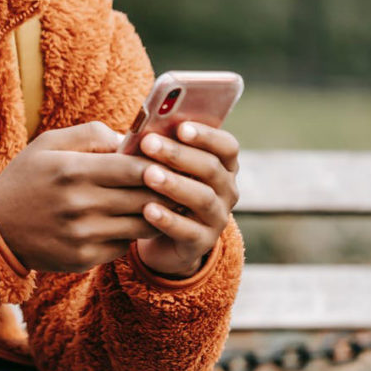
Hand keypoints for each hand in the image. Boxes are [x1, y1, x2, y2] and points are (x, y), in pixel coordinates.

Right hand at [0, 122, 160, 273]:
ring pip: (141, 225)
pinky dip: (130, 234)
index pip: (134, 168)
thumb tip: (132, 139)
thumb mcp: (49, 144)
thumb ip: (92, 134)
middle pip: (144, 198)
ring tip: (162, 203)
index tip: (169, 162)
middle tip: (177, 183)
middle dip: (166, 190)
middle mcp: (79, 204)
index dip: (159, 165)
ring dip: (156, 214)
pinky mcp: (83, 258)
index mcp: (72, 170)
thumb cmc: (27, 178)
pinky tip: (129, 223)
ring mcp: (82, 235)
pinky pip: (124, 246)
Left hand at [134, 122, 240, 276]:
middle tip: (149, 144)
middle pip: (210, 168)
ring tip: (149, 175)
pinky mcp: (202, 243)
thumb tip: (143, 130)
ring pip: (202, 198)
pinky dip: (168, 219)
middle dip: (178, 154)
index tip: (181, 127)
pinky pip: (188, 231)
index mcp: (223, 166)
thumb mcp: (167, 168)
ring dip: (174, 184)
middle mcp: (227, 191)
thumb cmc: (164, 191)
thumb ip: (163, 149)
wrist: (164, 239)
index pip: (227, 146)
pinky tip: (147, 209)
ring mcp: (217, 218)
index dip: (206, 135)